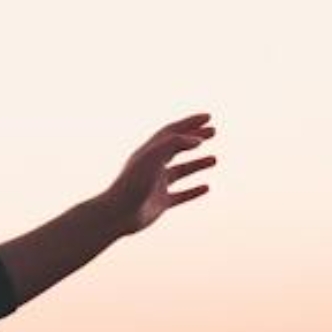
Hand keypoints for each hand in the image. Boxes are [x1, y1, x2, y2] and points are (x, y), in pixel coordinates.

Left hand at [100, 112, 217, 236]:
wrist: (117, 214)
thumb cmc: (132, 184)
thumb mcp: (153, 157)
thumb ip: (174, 143)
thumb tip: (198, 140)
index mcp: (147, 153)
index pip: (171, 132)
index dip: (189, 123)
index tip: (208, 117)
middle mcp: (151, 167)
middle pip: (176, 148)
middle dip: (194, 138)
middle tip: (214, 131)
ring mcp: (156, 185)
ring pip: (180, 172)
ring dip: (197, 164)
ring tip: (214, 159)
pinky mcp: (160, 203)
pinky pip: (181, 195)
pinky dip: (194, 191)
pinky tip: (206, 187)